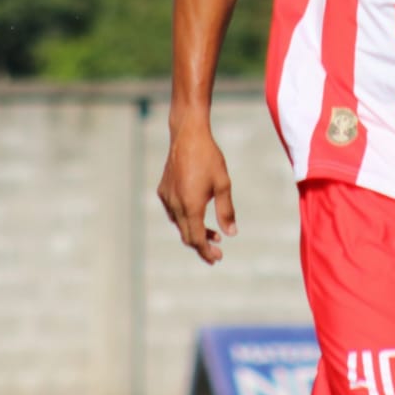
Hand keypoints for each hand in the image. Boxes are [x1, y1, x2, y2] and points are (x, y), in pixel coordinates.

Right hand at [156, 126, 237, 264]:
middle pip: (186, 235)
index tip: (217, 258)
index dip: (206, 252)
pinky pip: (173, 212)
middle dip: (201, 246)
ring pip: (179, 224)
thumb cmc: (209, 158)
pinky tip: (197, 213)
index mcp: (190, 206)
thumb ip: (226, 211)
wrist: (188, 136)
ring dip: (194, 232)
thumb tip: (231, 234)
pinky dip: (185, 219)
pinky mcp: (164, 190)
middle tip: (217, 251)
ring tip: (212, 233)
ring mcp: (167, 197)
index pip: (196, 239)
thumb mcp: (223, 184)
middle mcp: (175, 205)